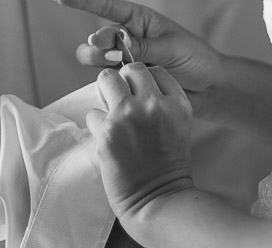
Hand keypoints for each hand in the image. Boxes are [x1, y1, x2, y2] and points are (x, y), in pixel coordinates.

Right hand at [50, 0, 223, 114]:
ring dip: (102, 63)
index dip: (81, 0)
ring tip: (124, 68)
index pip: (105, 6)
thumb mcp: (172, 47)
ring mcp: (124, 60)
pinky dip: (108, 82)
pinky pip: (104, 80)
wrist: (208, 88)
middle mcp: (127, 38)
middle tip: (116, 54)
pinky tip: (123, 87)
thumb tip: (116, 41)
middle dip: (99, 44)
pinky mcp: (125, 82)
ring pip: (94, 60)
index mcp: (139, 20)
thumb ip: (143, 46)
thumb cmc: (194, 59)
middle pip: (95, 38)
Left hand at [87, 64, 195, 220]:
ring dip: (105, 94)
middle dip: (123, 82)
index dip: (144, 82)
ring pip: (106, 79)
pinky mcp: (108, 131)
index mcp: (177, 103)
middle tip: (121, 101)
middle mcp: (155, 104)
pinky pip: (93, 113)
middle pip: (132, 69)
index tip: (140, 96)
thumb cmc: (168, 167)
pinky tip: (108, 139)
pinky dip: (97, 125)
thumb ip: (161, 103)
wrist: (159, 201)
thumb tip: (131, 88)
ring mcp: (130, 115)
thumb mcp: (178, 126)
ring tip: (111, 115)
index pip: (155, 71)